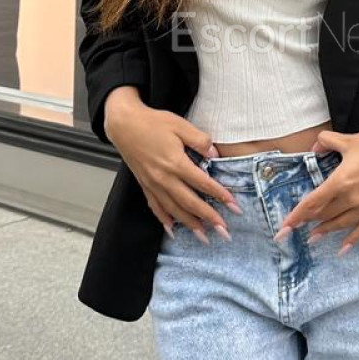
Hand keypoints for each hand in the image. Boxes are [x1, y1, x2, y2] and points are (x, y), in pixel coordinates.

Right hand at [103, 89, 241, 243]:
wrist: (123, 124)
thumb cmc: (152, 122)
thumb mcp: (180, 125)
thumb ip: (199, 140)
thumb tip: (216, 154)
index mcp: (175, 163)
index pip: (203, 183)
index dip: (220, 195)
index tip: (234, 206)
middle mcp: (164, 178)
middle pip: (190, 203)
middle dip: (209, 218)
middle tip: (224, 232)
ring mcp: (153, 184)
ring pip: (173, 210)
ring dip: (190, 224)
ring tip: (204, 236)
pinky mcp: (145, 185)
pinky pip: (156, 207)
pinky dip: (165, 219)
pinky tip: (173, 229)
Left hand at [273, 127, 358, 256]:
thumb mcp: (346, 140)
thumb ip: (326, 142)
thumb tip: (315, 147)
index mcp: (340, 181)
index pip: (312, 202)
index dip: (296, 215)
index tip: (284, 227)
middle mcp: (350, 197)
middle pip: (324, 214)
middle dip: (307, 222)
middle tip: (295, 229)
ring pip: (340, 223)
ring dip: (325, 231)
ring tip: (313, 238)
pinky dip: (352, 240)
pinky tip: (343, 249)